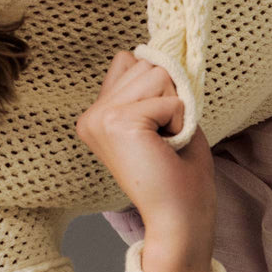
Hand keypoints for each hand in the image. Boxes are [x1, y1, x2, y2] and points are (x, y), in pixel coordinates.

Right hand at [76, 51, 216, 271]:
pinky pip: (168, 98)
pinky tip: (168, 147)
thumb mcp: (164, 119)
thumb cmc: (179, 175)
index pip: (128, 61)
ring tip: (166, 142)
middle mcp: (91, 115)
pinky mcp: (118, 122)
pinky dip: (180, 119)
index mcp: (96, 116)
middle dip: (169, 95)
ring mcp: (100, 118)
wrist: (179, 221)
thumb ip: (156, 86)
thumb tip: (158, 51)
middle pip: (145, 63)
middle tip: (165, 138)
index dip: (157, 86)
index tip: (159, 126)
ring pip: (157, 74)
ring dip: (176, 106)